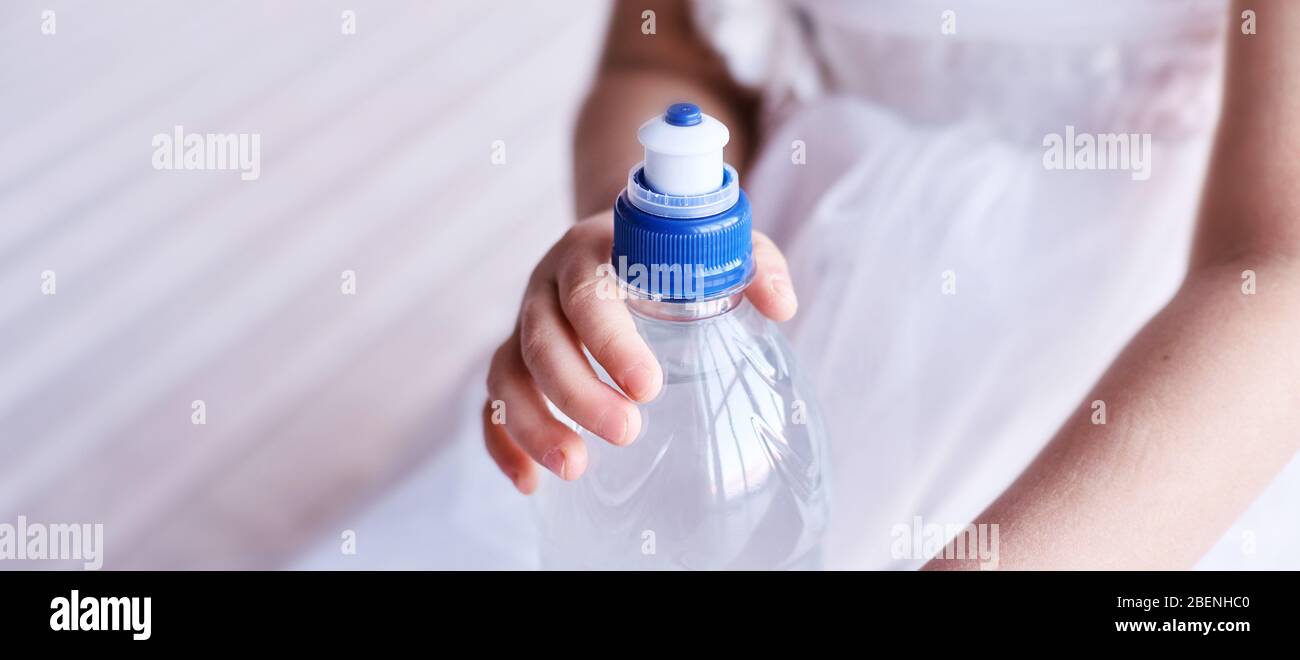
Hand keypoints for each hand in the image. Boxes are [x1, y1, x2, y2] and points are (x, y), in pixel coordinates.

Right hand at [483, 211, 798, 492]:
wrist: (618, 239)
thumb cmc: (672, 250)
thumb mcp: (715, 244)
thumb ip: (753, 264)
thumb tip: (781, 306)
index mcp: (592, 251)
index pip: (588, 293)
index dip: (609, 340)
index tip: (647, 387)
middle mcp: (547, 284)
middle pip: (541, 340)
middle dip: (576, 393)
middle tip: (626, 433)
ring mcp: (525, 323)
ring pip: (508, 373)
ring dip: (534, 424)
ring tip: (574, 468)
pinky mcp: (514, 357)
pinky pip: (491, 402)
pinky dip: (502, 441)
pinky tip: (529, 483)